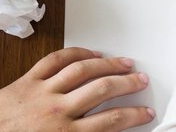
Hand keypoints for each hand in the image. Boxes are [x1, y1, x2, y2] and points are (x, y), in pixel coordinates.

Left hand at [0, 47, 154, 131]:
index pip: (110, 122)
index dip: (133, 115)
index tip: (146, 112)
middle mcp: (58, 111)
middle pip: (103, 90)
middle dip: (127, 84)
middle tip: (141, 81)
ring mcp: (43, 91)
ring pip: (84, 70)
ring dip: (108, 64)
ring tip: (124, 63)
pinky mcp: (29, 79)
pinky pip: (57, 59)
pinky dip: (76, 52)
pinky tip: (91, 53)